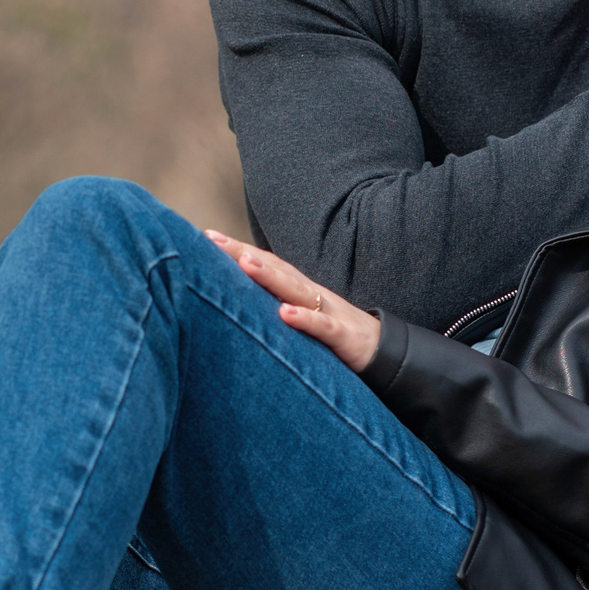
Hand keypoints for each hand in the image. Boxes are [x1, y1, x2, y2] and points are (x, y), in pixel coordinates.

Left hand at [204, 231, 379, 371]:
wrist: (382, 352)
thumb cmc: (333, 334)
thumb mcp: (301, 317)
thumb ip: (275, 306)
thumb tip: (236, 302)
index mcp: (299, 290)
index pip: (265, 264)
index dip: (237, 250)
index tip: (206, 237)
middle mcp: (310, 294)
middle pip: (274, 269)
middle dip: (242, 253)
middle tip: (212, 240)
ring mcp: (327, 311)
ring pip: (296, 290)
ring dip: (270, 276)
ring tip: (244, 264)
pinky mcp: (342, 336)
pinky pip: (322, 326)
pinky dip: (304, 319)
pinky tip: (284, 314)